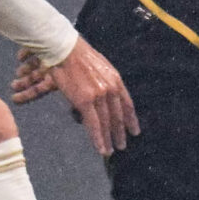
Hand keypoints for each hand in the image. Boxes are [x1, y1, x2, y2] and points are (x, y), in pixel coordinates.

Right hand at [8, 37, 138, 156]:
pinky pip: (94, 124)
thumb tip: (101, 96)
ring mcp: (99, 95)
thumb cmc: (77, 55)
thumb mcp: (98, 66)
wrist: (64, 48)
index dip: (131, 119)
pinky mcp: (85, 100)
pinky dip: (98, 139)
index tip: (134, 130)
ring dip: (109, 139)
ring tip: (111, 150)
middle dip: (121, 133)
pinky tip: (101, 148)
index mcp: (115, 79)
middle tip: (123, 145)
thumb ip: (103, 82)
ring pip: (106, 123)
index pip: (127, 103)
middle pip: (118, 116)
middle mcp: (111, 88)